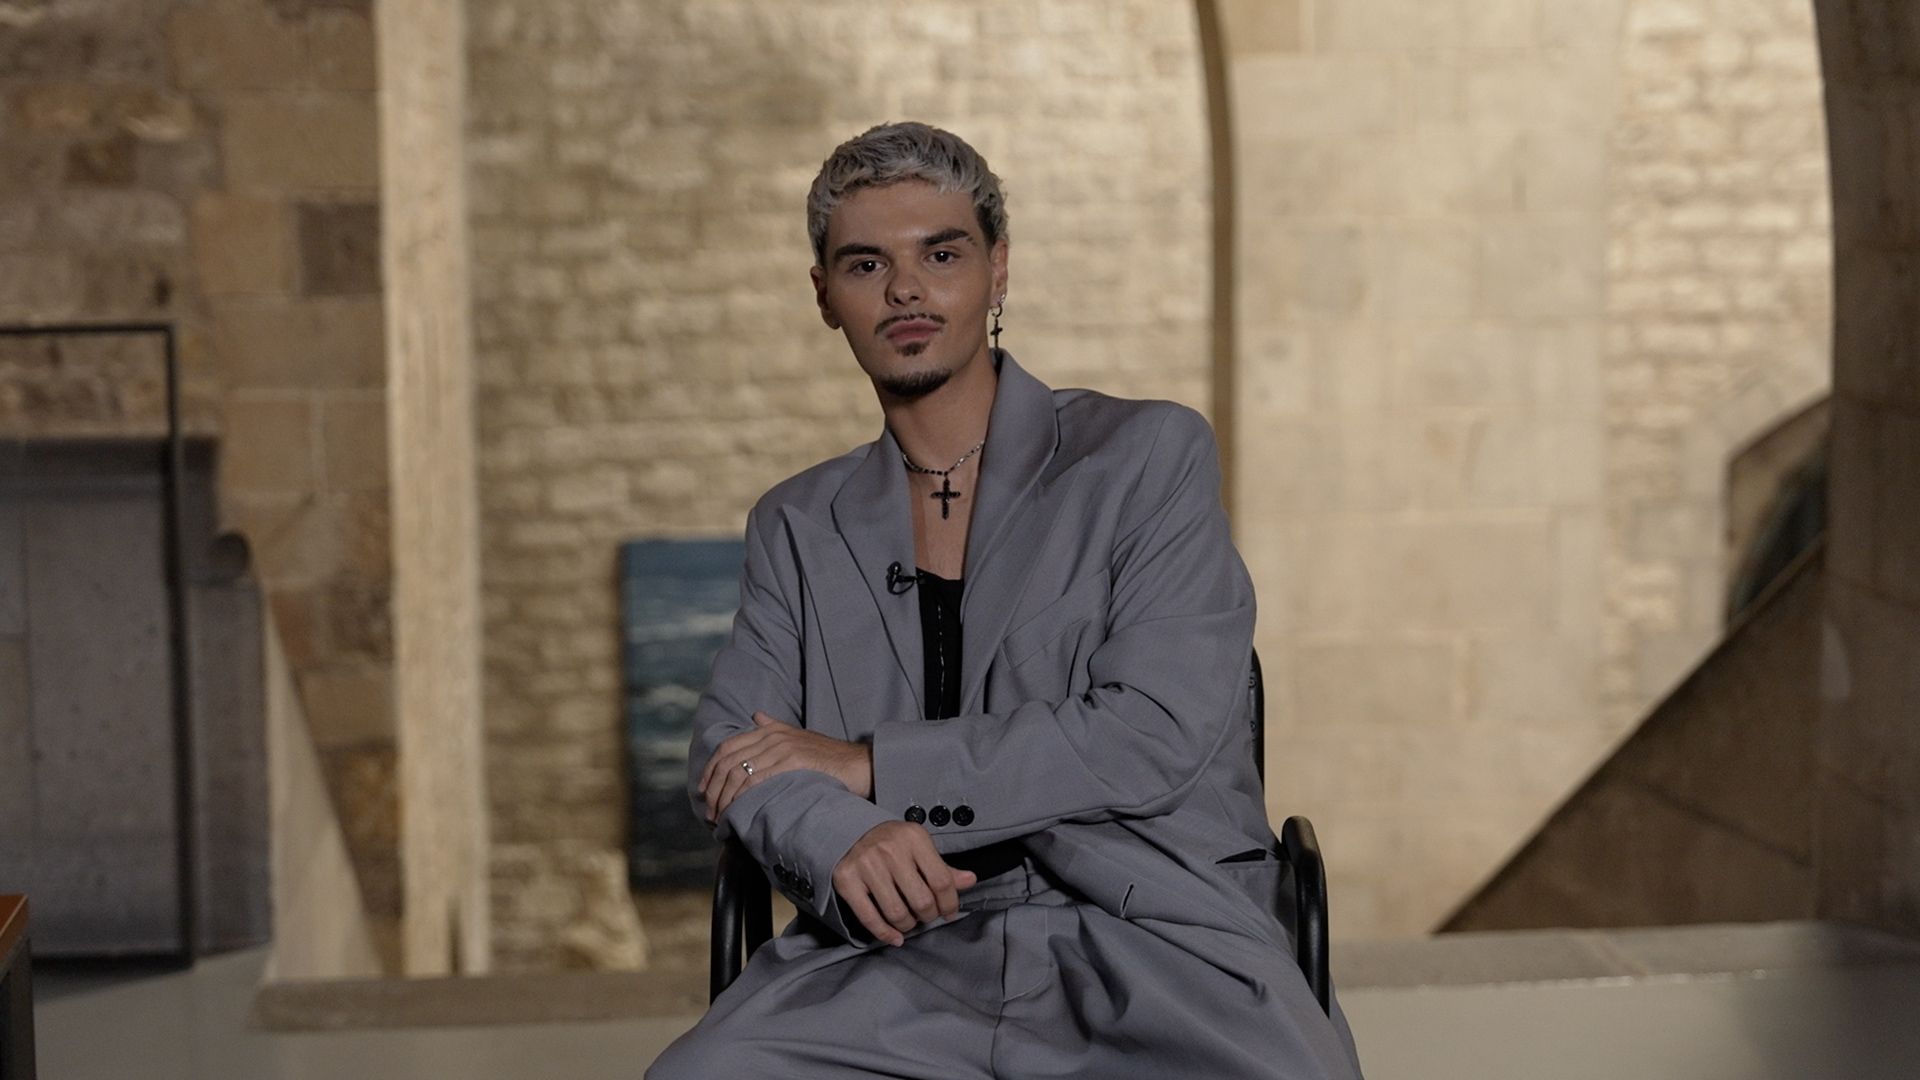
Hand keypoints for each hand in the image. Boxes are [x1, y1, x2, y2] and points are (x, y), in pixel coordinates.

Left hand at [700, 711, 872, 820]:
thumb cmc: (829, 757)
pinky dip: (740, 799)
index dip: (710, 770)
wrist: (857, 764)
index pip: (727, 747)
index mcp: (770, 729)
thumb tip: (755, 715)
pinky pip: (755, 781)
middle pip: (728, 761)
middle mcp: (772, 736)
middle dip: (713, 789)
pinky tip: (737, 812)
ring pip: (738, 773)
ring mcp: (782, 748)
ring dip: (724, 798)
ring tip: (720, 817)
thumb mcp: (798, 736)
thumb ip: (774, 726)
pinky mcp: (791, 763)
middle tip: (710, 811)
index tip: (704, 790)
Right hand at [833, 821, 976, 946]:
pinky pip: (869, 917)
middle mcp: (889, 849)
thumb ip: (943, 867)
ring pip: (896, 913)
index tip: (949, 912)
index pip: (942, 881)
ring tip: (910, 921)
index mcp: (913, 837)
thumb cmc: (891, 843)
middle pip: (921, 900)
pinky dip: (885, 933)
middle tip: (926, 915)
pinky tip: (895, 937)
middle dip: (928, 915)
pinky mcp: (847, 880)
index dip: (949, 903)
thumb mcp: (919, 847)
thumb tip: (969, 880)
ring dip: (908, 925)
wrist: (850, 832)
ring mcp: (866, 865)